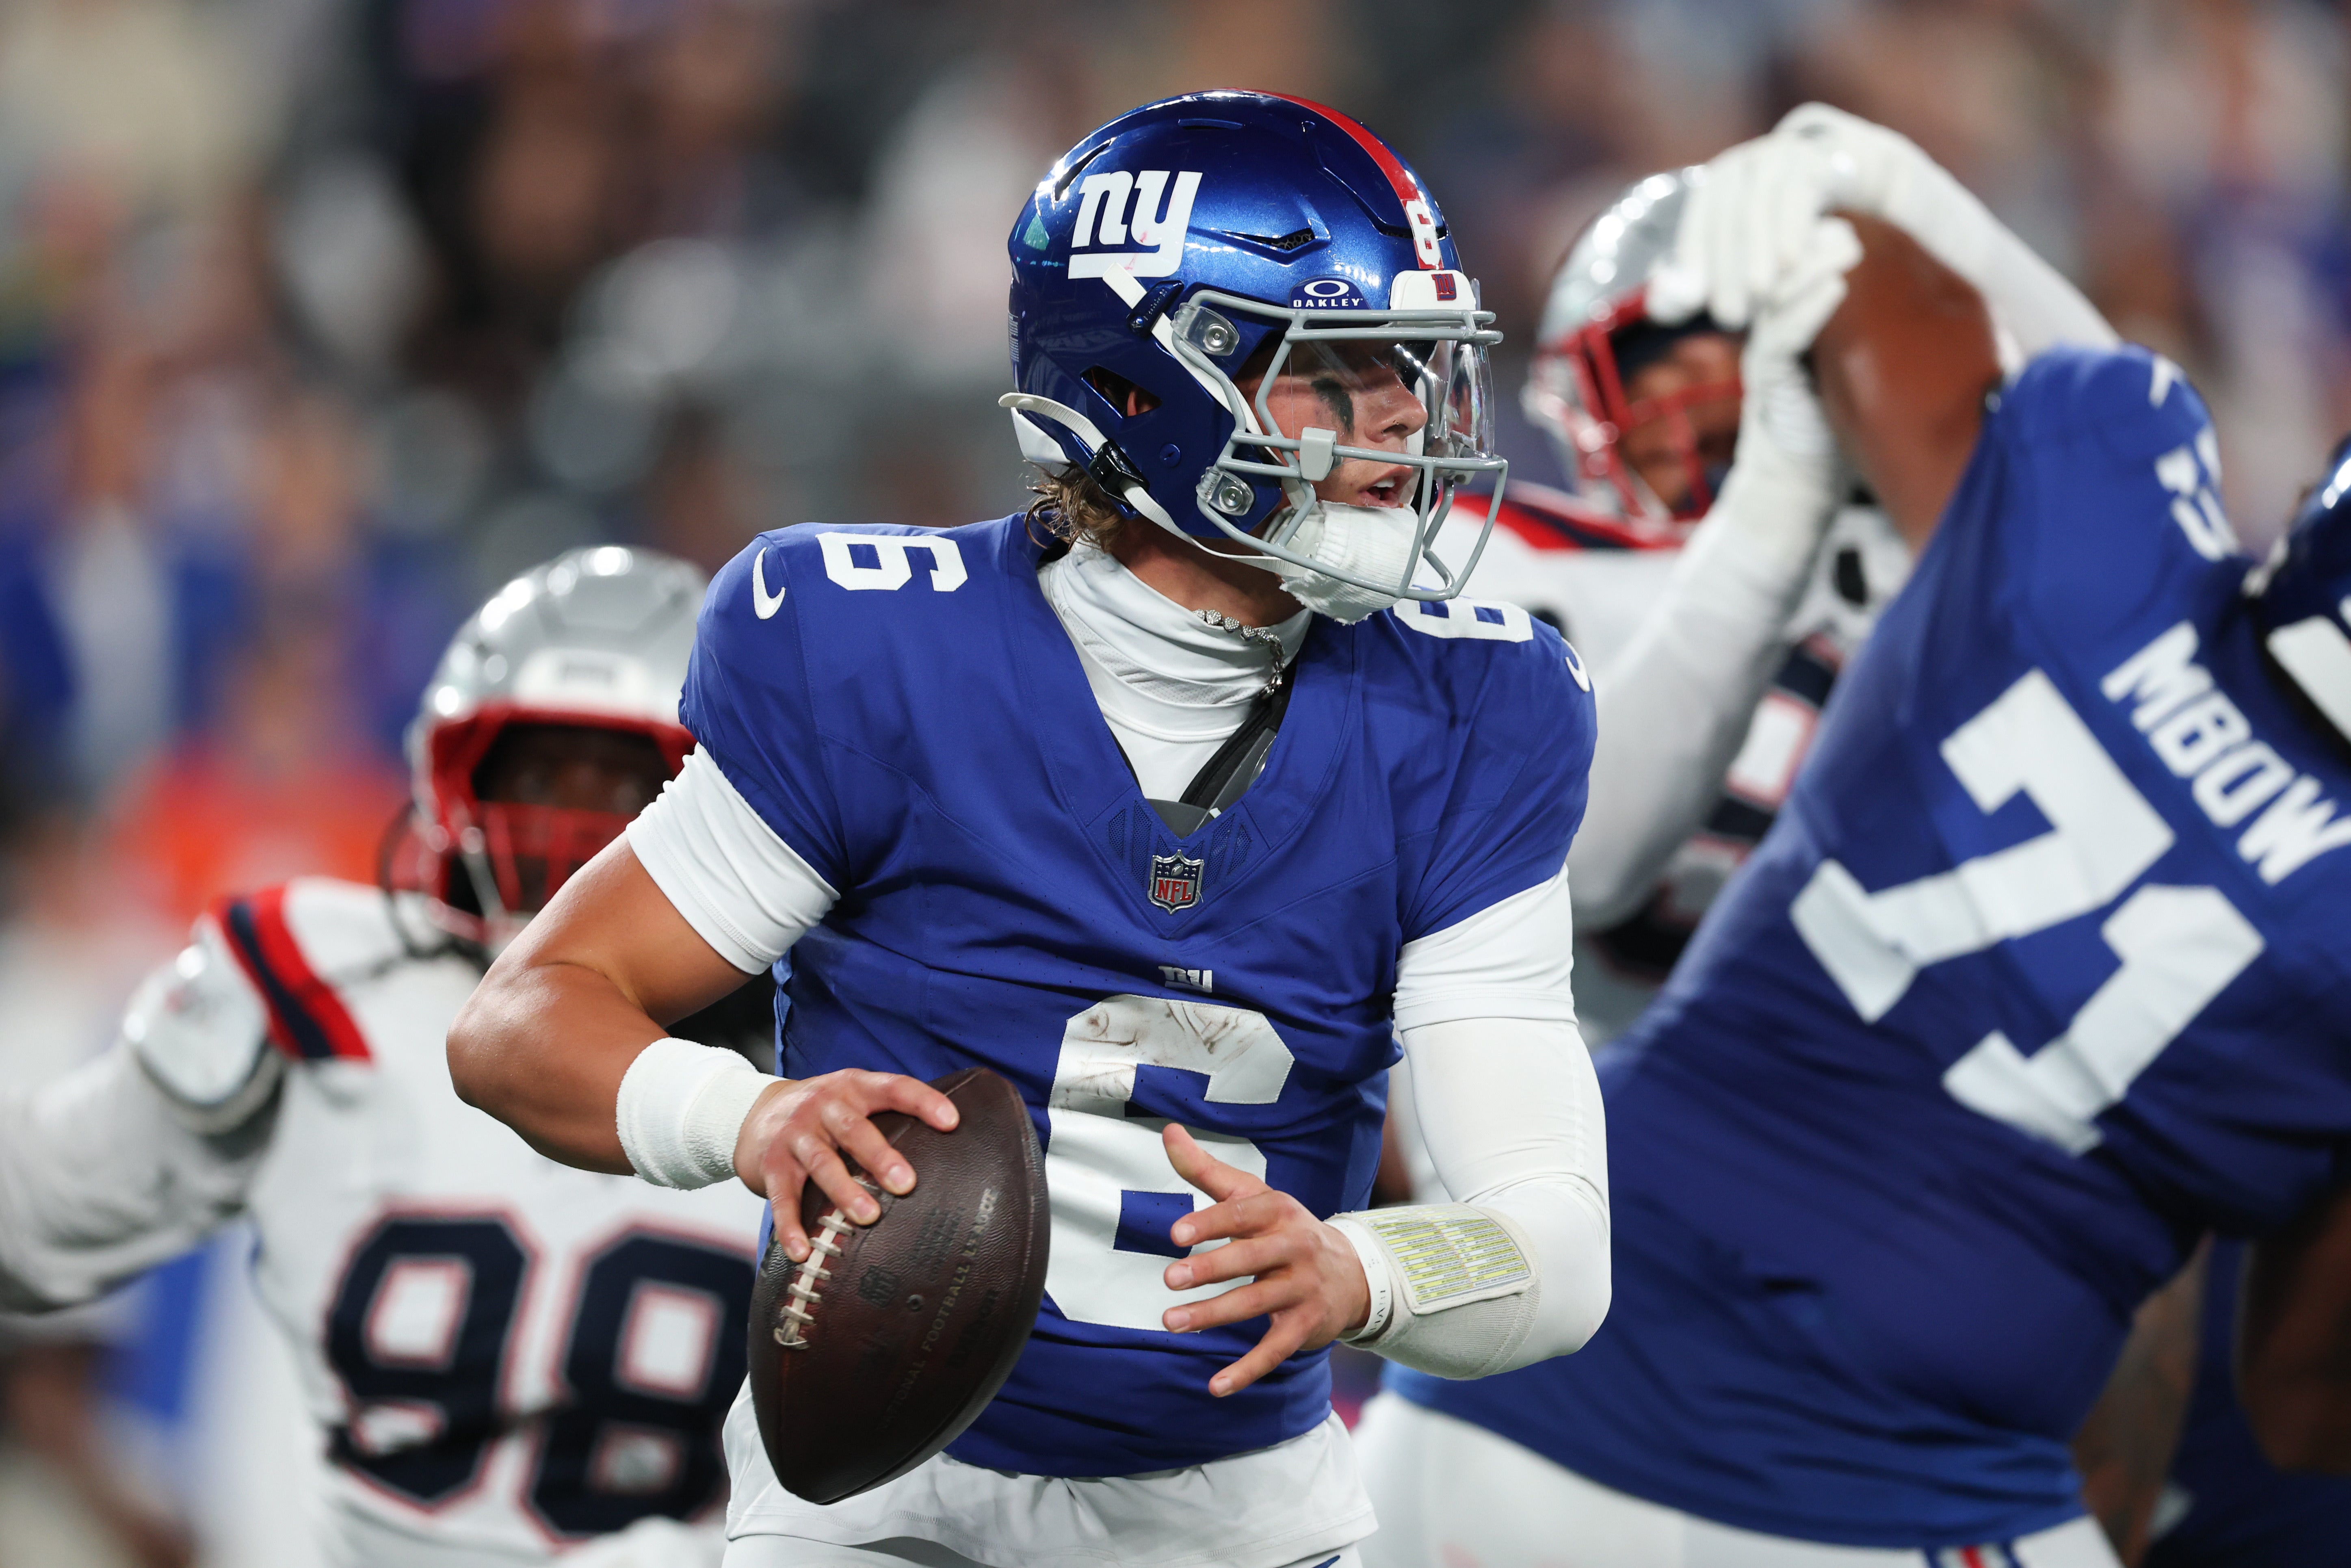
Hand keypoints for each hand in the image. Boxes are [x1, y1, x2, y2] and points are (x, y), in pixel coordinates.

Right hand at [733, 1070, 958, 1260]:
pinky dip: (791, 1225)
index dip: (923, 1101)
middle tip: (906, 1184)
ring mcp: (794, 1135)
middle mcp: (822, 1106)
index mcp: (854, 1087)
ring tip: (868, 1218)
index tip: (952, 1122)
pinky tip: (802, 1251)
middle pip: (853, 1129)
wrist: (754, 1113)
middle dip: (880, 1156)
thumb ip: (891, 1115)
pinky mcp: (770, 1165)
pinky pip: (782, 1197)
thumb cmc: (824, 1114)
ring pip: (821, 1163)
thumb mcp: (854, 1099)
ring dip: (844, 1192)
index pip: (894, 1088)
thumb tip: (952, 1145)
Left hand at [1156, 1123, 1369, 1397]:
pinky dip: (1247, 1370)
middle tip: (1169, 1279)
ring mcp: (1303, 1289)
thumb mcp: (1253, 1196)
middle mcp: (1295, 1248)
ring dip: (1215, 1315)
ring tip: (1171, 1323)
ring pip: (1258, 1304)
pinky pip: (1275, 1350)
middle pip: (1252, 1259)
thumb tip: (1169, 1130)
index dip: (1210, 1222)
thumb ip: (1207, 1169)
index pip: (1244, 1214)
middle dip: (1211, 1269)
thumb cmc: (1284, 1229)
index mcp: (1279, 1211)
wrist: (1352, 1272)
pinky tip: (1216, 1386)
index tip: (1174, 1233)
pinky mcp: (1306, 1326)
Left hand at [1648, 130, 1857, 349]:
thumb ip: (1700, 276)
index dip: (1694, 265)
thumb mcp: (1739, 248)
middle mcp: (1743, 164)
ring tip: (1759, 295)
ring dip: (1757, 255)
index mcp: (1718, 182)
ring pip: (1758, 209)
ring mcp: (1777, 156)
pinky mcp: (1812, 160)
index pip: (1699, 224)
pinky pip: (1796, 197)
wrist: (1838, 170)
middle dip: (1726, 271)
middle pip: (1727, 221)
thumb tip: (1668, 304)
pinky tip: (1791, 263)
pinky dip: (1791, 231)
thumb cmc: (1781, 222)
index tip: (1693, 306)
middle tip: (1729, 318)